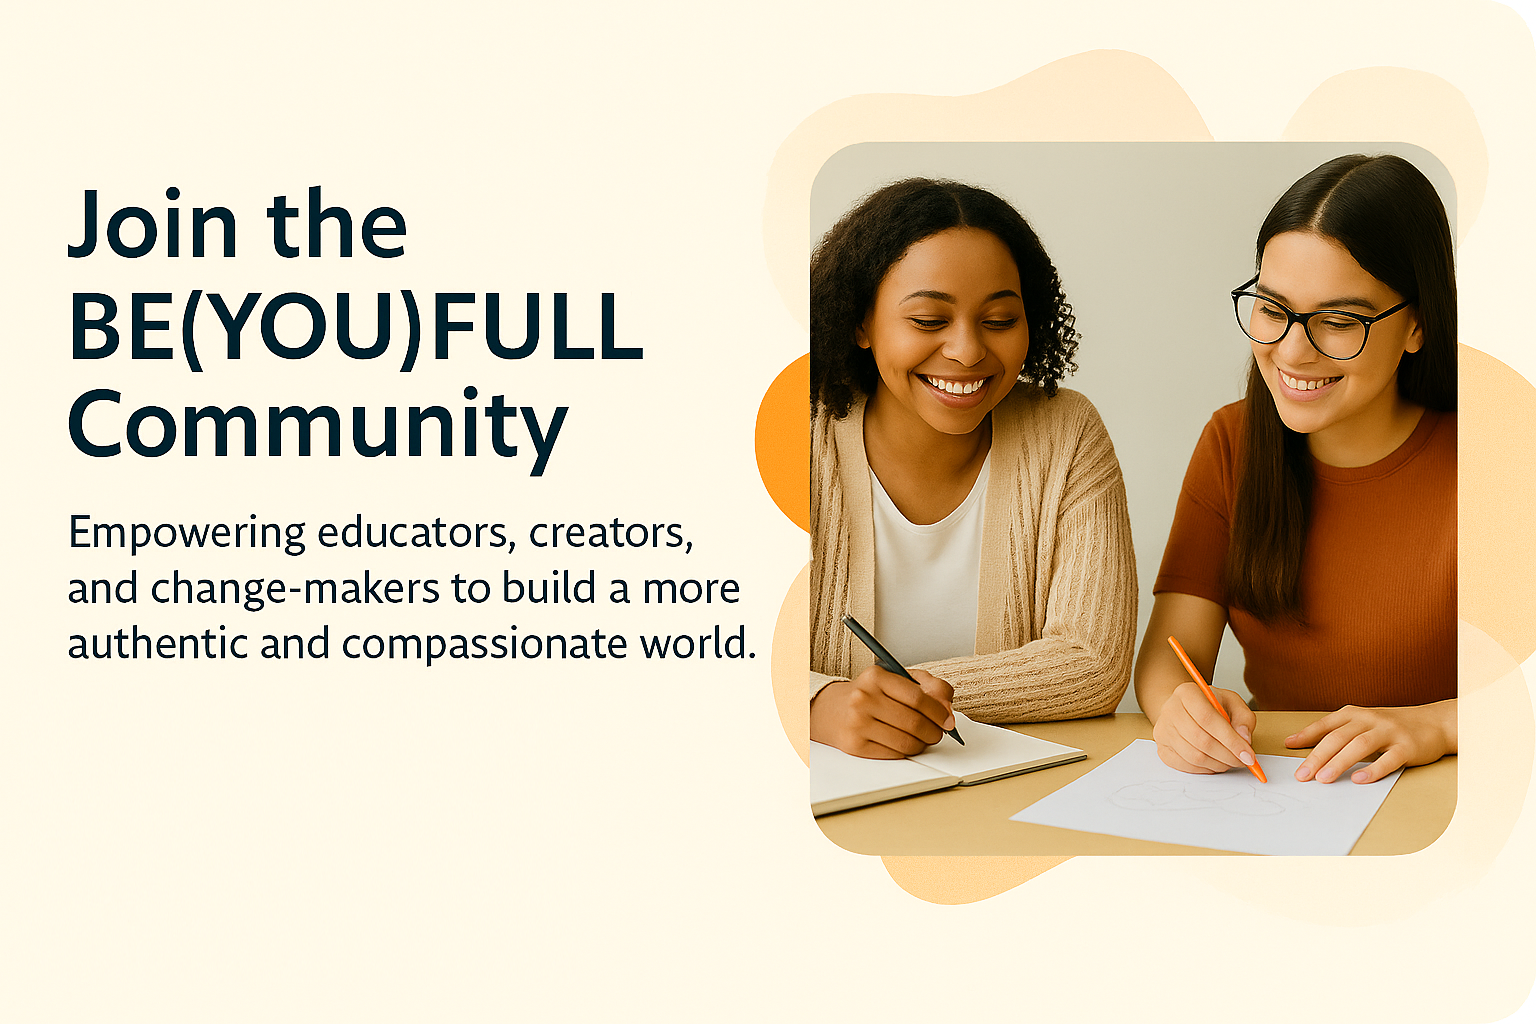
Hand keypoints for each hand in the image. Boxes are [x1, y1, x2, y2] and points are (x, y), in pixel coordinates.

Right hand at [809, 666, 954, 758]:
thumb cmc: (869, 694)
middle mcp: (863, 698)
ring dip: (922, 744)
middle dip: (934, 731)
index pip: (918, 697)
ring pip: (907, 742)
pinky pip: (894, 754)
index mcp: (875, 677)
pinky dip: (906, 751)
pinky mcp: (854, 745)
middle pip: (915, 722)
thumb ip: (928, 686)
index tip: (948, 720)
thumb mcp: (896, 679)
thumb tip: (947, 709)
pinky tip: (903, 743)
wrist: (831, 710)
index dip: (939, 712)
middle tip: (938, 732)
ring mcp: (857, 723)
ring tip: (922, 738)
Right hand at [1150, 682, 1258, 774]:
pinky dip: (1205, 769)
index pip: (1207, 718)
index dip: (1230, 739)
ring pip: (1194, 756)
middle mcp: (1170, 710)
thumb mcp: (1232, 703)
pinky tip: (1215, 762)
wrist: (1185, 710)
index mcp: (1187, 693)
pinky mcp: (1162, 749)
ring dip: (1218, 764)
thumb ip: (1244, 718)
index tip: (1248, 755)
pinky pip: (1185, 766)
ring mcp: (1163, 731)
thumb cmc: (1210, 706)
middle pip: (1200, 739)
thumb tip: (1244, 739)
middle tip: (1243, 761)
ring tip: (1230, 761)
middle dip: (1227, 755)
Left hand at [1286, 701, 1456, 783]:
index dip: (1306, 735)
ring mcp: (1389, 732)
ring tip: (1323, 778)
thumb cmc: (1391, 726)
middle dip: (1317, 756)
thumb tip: (1297, 743)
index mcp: (1355, 713)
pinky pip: (1389, 759)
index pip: (1326, 725)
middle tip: (1302, 774)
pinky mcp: (1408, 747)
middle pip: (1338, 737)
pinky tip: (1359, 779)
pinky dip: (1373, 770)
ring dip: (1339, 762)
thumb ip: (1334, 732)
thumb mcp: (1362, 723)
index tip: (1288, 748)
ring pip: (1359, 746)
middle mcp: (1370, 720)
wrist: (1435, 723)